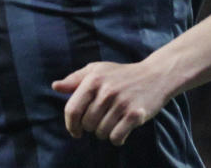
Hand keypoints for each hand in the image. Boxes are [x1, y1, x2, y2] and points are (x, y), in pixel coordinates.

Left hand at [51, 60, 169, 145]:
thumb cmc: (121, 74)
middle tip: (101, 120)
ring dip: (105, 132)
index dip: (70, 124)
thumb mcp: (97, 71)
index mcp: (93, 79)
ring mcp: (121, 103)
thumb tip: (55, 87)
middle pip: (87, 124)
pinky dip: (117, 138)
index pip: (72, 110)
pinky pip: (116, 137)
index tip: (75, 131)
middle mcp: (106, 91)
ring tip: (112, 121)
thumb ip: (75, 79)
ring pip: (101, 133)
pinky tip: (122, 129)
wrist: (155, 75)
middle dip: (91, 127)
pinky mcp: (136, 114)